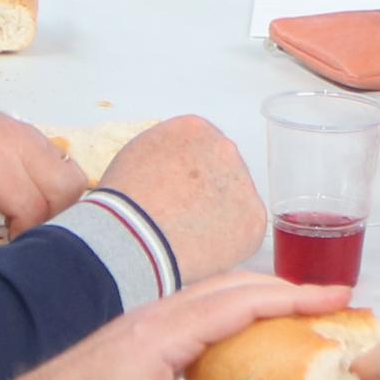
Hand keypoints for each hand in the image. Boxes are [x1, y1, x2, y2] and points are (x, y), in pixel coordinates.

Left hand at [0, 74, 86, 260]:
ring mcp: (27, 133)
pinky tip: (24, 198)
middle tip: (20, 234)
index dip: (23, 236)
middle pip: (65, 190)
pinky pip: (61, 163)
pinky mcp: (29, 133)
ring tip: (24, 218)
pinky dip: (54, 186)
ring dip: (57, 203)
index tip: (4, 248)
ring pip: (72, 176)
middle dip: (50, 220)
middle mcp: (17, 140)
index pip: (32, 207)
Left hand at [0, 277, 313, 379]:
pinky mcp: (138, 340)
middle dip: (289, 294)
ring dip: (263, 304)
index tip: (338, 299)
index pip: (242, 303)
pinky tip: (250, 348)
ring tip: (305, 322)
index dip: (296, 299)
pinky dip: (236, 321)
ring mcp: (145, 325)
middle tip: (335, 308)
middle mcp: (155, 317)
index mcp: (161, 333)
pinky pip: (199, 317)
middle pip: (235, 289)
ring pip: (216, 299)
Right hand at [97, 115, 265, 282]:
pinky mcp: (254, 219)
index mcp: (196, 129)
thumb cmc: (125, 202)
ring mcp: (244, 183)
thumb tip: (174, 169)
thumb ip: (166, 153)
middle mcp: (225, 149)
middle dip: (209, 193)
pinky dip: (228, 245)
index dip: (190, 175)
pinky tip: (202, 250)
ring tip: (188, 237)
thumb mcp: (137, 155)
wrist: (134, 235)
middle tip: (185, 217)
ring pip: (236, 202)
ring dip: (220, 217)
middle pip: (224, 172)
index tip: (179, 192)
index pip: (203, 148)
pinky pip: (244, 233)